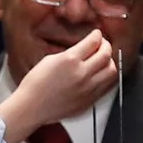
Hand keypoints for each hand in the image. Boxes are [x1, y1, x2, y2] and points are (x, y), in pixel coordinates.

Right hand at [0, 29, 117, 142]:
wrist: (31, 107)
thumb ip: (70, 53)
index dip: (97, 35)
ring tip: (102, 61)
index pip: (93, 41)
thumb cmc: (35, 86)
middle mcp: (81, 74)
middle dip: (105, 45)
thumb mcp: (49, 60)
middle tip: (102, 45)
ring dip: (109, 62)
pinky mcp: (89, 100)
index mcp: (70, 60)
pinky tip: (99, 74)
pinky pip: (107, 86)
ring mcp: (87, 88)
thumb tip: (83, 50)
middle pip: (106, 54)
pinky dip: (106, 77)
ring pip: (111, 70)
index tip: (96, 35)